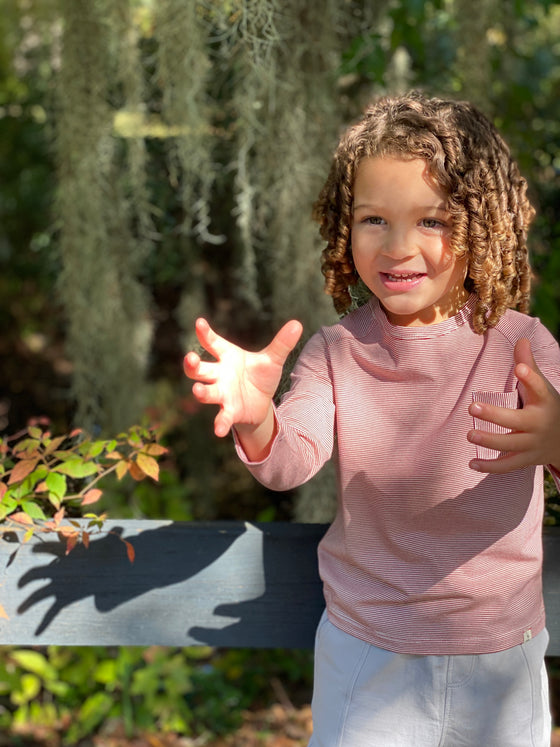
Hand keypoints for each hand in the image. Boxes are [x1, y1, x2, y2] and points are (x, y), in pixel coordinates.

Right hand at [183, 317, 302, 438]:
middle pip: (200, 369)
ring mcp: (222, 393)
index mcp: (227, 356)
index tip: (199, 323)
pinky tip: (218, 431)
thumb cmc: (260, 375)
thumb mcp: (272, 360)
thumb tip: (297, 324)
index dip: (205, 333)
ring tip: (197, 390)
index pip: (213, 343)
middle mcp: (219, 374)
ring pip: (206, 392)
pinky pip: (222, 417)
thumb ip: (282, 344)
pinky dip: (220, 423)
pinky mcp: (229, 411)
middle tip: (190, 358)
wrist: (261, 402)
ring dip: (201, 392)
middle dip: (192, 365)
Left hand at [467, 338, 559, 472]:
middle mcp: (539, 423)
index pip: (539, 387)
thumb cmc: (547, 407)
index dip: (530, 378)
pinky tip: (472, 463)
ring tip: (469, 434)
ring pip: (510, 446)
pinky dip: (490, 467)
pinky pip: (507, 466)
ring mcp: (533, 444)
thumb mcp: (542, 387)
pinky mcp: (526, 459)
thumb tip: (521, 339)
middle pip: (517, 421)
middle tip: (472, 407)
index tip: (519, 368)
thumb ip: (529, 365)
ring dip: (489, 441)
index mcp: (544, 401)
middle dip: (495, 416)